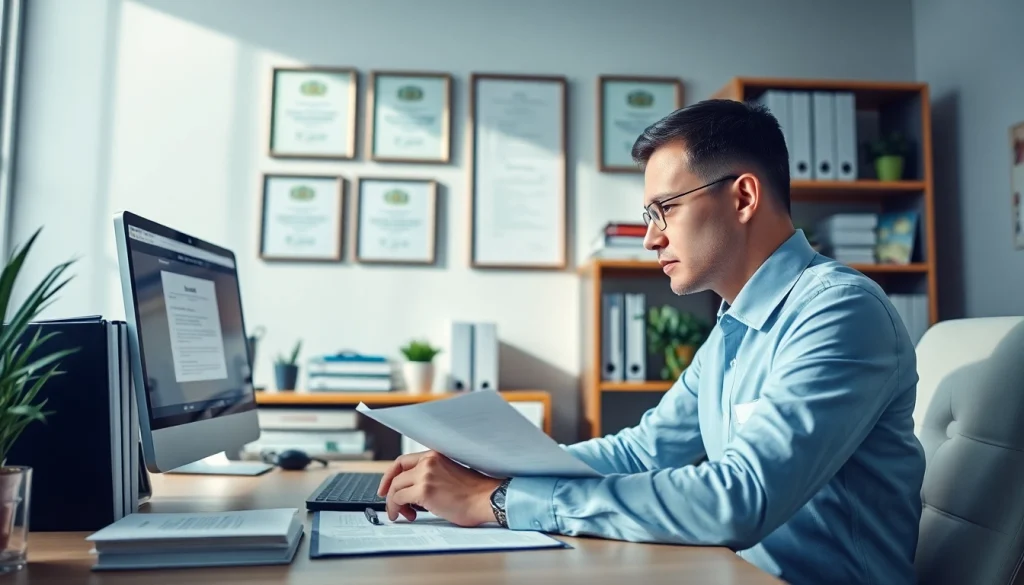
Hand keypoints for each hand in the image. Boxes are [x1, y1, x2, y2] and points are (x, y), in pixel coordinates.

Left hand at [376, 451, 501, 526]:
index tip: (386, 487)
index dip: (391, 475)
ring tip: (404, 514)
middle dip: (389, 492)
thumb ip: (431, 475)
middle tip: (391, 506)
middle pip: (396, 475)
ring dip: (394, 503)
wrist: (486, 499)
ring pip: (395, 487)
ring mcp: (425, 475)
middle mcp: (428, 461)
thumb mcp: (450, 474)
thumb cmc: (473, 493)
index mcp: (435, 455)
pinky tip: (407, 515)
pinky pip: (399, 498)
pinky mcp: (424, 490)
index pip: (403, 461)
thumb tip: (412, 490)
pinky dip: (397, 508)